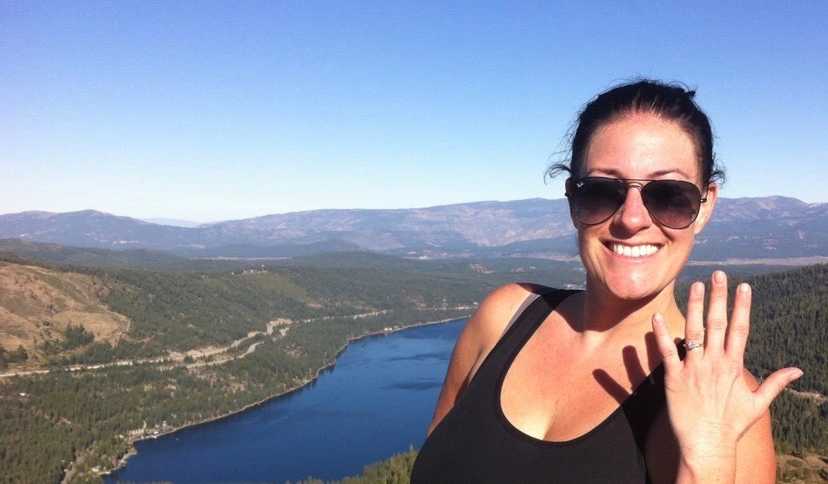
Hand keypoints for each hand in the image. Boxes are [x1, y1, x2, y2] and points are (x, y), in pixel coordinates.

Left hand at [651, 271, 802, 479]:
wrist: (707, 446)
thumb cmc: (731, 426)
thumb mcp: (758, 404)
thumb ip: (775, 384)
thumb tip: (798, 370)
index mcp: (734, 366)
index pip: (740, 329)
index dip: (742, 307)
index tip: (745, 287)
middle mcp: (715, 363)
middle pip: (718, 323)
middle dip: (719, 297)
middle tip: (718, 274)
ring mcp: (694, 369)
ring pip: (694, 331)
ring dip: (695, 307)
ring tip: (695, 285)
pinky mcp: (674, 378)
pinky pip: (667, 352)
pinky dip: (663, 334)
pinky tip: (658, 317)